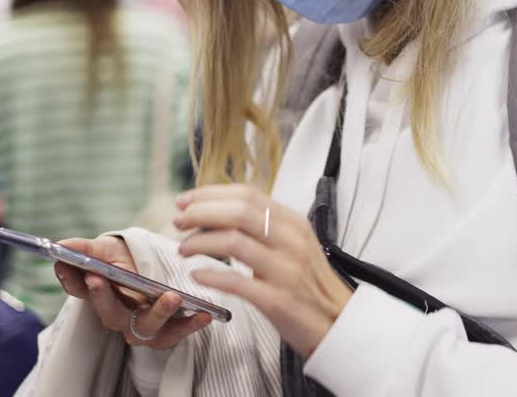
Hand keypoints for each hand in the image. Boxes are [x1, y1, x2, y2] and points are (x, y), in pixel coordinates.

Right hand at [54, 236, 211, 347]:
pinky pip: (175, 335)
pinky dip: (190, 326)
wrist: (158, 270)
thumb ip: (85, 249)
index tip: (61, 264)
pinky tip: (204, 314)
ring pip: (143, 328)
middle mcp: (116, 314)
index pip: (77, 288)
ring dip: (158, 314)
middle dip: (103, 297)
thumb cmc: (126, 259)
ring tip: (172, 297)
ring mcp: (139, 326)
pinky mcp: (164, 333)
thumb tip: (60, 246)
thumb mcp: (107, 249)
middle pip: (108, 312)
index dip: (68, 277)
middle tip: (100, 278)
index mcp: (98, 292)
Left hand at [174, 185, 353, 357]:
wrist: (337, 322)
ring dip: (200, 242)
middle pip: (239, 212)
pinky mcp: (279, 300)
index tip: (185, 201)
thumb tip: (220, 210)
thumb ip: (264, 226)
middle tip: (178, 221)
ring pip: (234, 242)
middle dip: (201, 212)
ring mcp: (286, 270)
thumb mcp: (294, 244)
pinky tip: (196, 275)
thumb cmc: (308, 283)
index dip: (210, 194)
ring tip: (183, 249)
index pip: (247, 195)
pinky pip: (237, 283)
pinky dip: (211, 276)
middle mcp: (291, 241)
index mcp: (293, 223)